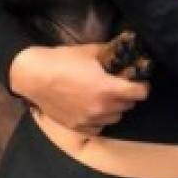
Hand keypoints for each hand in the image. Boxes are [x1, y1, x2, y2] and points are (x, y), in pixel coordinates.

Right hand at [9, 44, 149, 131]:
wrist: (35, 76)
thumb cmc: (63, 60)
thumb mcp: (91, 51)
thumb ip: (111, 53)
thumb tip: (125, 49)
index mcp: (108, 88)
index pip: (139, 93)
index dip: (143, 86)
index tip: (140, 82)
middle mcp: (101, 108)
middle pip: (129, 105)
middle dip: (128, 95)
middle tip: (121, 85)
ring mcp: (89, 120)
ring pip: (116, 117)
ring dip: (116, 108)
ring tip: (107, 96)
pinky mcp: (78, 127)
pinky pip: (99, 126)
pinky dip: (101, 118)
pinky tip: (94, 107)